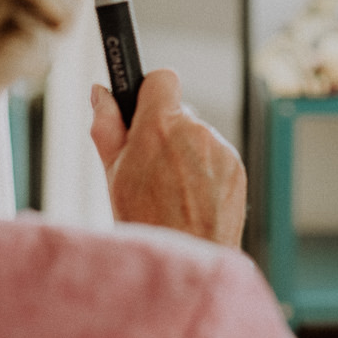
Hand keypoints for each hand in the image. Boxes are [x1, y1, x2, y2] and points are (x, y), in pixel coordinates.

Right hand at [90, 70, 246, 246]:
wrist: (188, 259)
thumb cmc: (145, 221)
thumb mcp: (112, 173)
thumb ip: (106, 125)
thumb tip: (101, 93)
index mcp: (160, 126)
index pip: (162, 78)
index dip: (150, 92)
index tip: (142, 110)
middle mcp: (195, 130)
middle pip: (179, 113)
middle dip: (164, 133)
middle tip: (149, 168)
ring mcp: (220, 149)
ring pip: (197, 137)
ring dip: (185, 155)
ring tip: (172, 192)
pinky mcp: (237, 167)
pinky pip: (216, 157)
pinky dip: (204, 172)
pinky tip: (192, 200)